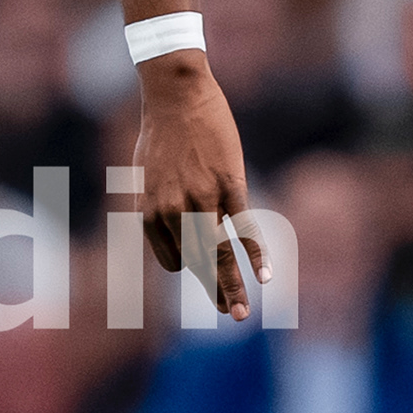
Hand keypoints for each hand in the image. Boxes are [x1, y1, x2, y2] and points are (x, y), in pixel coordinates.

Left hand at [135, 53, 259, 320]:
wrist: (175, 96)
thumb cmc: (161, 134)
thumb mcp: (147, 178)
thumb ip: (158, 207)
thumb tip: (170, 229)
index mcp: (151, 213)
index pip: (174, 261)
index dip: (191, 268)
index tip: (205, 269)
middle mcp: (173, 212)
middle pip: (197, 266)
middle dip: (215, 293)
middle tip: (230, 315)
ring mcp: (202, 200)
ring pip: (219, 255)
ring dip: (232, 287)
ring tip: (241, 312)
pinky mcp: (229, 185)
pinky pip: (244, 228)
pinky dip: (256, 254)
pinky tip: (266, 276)